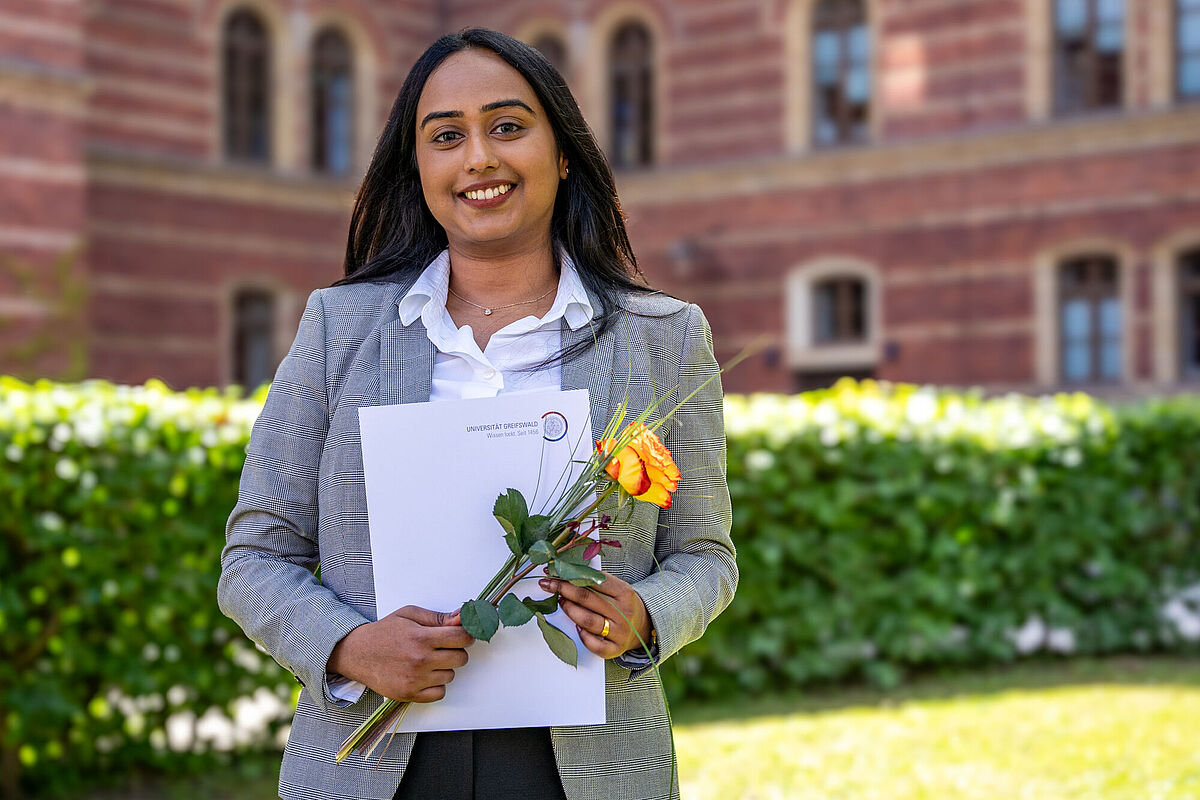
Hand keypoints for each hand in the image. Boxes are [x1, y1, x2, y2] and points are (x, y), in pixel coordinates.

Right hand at [328, 605, 473, 702]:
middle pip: (461, 658)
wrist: (356, 653)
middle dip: (455, 651)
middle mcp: (420, 660)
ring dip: (444, 668)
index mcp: (421, 638)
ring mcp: (415, 680)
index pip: (461, 638)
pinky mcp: (409, 694)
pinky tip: (425, 675)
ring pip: (451, 676)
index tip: (462, 635)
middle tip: (441, 647)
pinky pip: (439, 693)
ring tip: (427, 660)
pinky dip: (436, 685)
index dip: (466, 635)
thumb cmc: (384, 632)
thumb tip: (462, 617)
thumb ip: (438, 617)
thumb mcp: (409, 614)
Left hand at [540, 573, 651, 659]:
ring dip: (570, 610)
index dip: (572, 575)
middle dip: (563, 589)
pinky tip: (577, 627)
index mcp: (624, 593)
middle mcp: (623, 612)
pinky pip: (595, 645)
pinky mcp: (616, 649)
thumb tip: (568, 573)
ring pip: (588, 621)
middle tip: (548, 584)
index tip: (555, 572)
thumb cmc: (624, 604)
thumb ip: (597, 582)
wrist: (644, 626)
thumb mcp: (618, 588)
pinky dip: (583, 637)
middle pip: (587, 599)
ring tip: (561, 602)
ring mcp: (620, 632)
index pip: (595, 581)